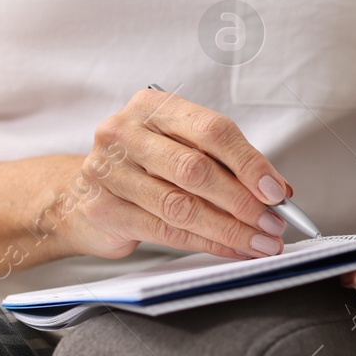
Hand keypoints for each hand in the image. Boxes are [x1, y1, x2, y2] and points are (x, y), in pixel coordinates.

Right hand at [58, 89, 292, 259]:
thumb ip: (226, 162)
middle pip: (196, 170)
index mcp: (152, 107)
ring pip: (181, 206)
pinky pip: (166, 231)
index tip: (276, 191)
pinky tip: (230, 249)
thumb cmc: (143, 167)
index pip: (212, 130)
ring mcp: (109, 171)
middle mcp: (125, 133)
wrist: (78, 193)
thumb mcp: (182, 147)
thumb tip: (277, 191)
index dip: (249, 163)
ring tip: (259, 241)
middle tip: (273, 223)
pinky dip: (206, 243)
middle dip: (242, 201)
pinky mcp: (104, 209)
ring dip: (229, 229)